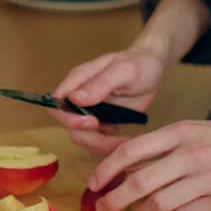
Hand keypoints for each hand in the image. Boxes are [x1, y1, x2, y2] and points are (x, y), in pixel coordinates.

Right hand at [47, 45, 167, 155]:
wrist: (154, 68)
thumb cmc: (138, 63)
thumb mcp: (124, 70)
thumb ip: (100, 84)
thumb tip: (74, 99)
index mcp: (77, 82)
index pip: (56, 104)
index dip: (67, 118)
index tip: (92, 122)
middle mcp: (79, 99)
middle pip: (69, 127)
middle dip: (88, 135)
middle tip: (113, 131)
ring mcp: (90, 113)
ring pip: (83, 138)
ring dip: (101, 145)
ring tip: (124, 139)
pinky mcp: (103, 124)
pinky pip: (98, 143)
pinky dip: (109, 147)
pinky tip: (126, 140)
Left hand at [88, 119, 210, 210]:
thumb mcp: (193, 131)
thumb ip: (161, 147)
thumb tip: (123, 167)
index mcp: (180, 132)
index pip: (130, 151)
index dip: (106, 170)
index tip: (94, 184)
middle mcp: (191, 154)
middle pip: (139, 182)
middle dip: (113, 200)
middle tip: (102, 210)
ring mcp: (208, 178)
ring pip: (159, 204)